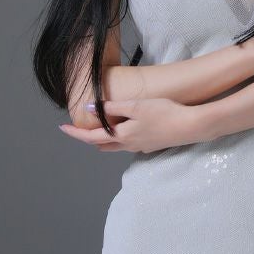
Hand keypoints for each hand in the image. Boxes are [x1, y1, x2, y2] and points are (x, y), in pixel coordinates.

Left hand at [58, 97, 199, 153]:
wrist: (190, 126)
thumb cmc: (163, 113)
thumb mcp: (135, 106)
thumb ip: (112, 108)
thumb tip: (88, 108)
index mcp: (121, 136)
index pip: (91, 137)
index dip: (76, 133)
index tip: (62, 128)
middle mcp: (128, 145)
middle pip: (102, 145)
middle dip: (88, 138)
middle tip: (79, 128)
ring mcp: (141, 146)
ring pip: (116, 146)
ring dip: (104, 139)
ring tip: (98, 129)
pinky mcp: (152, 145)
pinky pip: (129, 144)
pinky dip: (120, 138)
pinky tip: (125, 130)